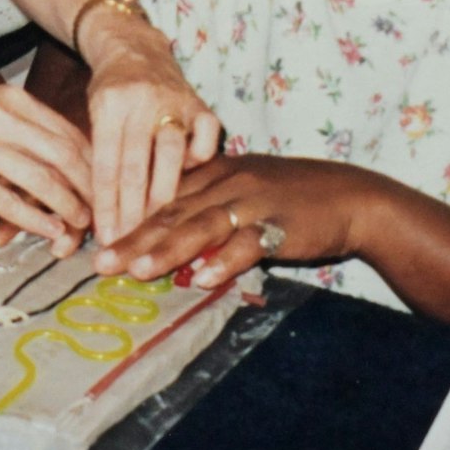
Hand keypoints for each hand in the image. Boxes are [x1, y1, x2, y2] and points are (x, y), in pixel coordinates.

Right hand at [0, 83, 91, 253]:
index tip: (109, 188)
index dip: (94, 165)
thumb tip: (68, 159)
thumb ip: (23, 128)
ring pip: (41, 180)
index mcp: (13, 99)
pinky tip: (48, 231)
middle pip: (64, 156)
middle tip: (103, 213)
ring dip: (67, 208)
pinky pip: (7, 200)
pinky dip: (34, 219)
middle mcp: (1, 116)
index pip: (69, 133)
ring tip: (80, 226)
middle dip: (89, 189)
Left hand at [81, 14, 218, 243]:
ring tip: (157, 229)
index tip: (105, 238)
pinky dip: (200, 160)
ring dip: (164, 196)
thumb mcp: (92, 116)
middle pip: (137, 165)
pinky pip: (207, 136)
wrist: (134, 46)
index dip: (106, 205)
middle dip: (132, 211)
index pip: (106, 164)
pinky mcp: (200, 101)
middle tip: (130, 245)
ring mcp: (175, 99)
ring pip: (171, 155)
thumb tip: (98, 217)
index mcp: (109, 105)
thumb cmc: (108, 93)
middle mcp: (142, 101)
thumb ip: (97, 158)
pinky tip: (192, 182)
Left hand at [92, 156, 382, 288]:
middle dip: (134, 237)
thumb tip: (168, 236)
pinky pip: (249, 243)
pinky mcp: (282, 224)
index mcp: (217, 171)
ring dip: (167, 248)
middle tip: (100, 261)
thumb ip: (208, 206)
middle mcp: (231, 182)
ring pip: (203, 225)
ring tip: (137, 270)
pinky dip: (225, 261)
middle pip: (174, 210)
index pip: (164, 194)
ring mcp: (256, 202)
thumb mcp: (246, 188)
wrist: (353, 198)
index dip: (129, 216)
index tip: (97, 238)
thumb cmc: (294, 197)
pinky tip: (203, 278)